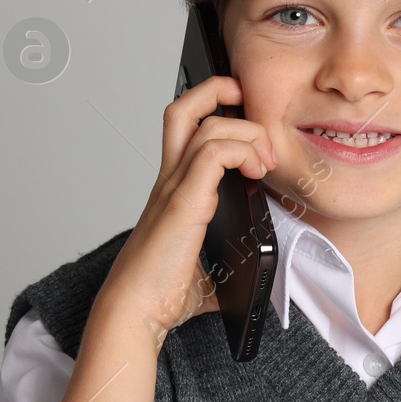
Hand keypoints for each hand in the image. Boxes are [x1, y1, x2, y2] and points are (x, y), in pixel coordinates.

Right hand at [96, 74, 276, 344]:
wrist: (135, 311)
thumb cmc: (163, 292)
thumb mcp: (210, 264)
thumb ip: (229, 254)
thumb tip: (258, 271)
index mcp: (176, 188)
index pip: (186, 128)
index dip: (213, 107)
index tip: (248, 115)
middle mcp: (170, 179)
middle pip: (183, 109)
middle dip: (220, 90)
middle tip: (253, 107)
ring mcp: (174, 188)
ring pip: (205, 126)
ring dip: (246, 132)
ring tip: (265, 159)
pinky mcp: (182, 202)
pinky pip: (212, 154)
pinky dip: (240, 150)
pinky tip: (256, 171)